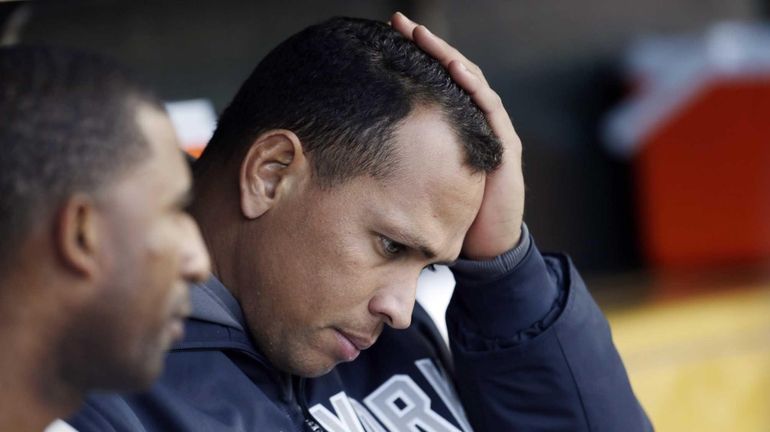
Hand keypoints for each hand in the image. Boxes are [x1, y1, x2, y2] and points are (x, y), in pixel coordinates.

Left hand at [390, 12, 524, 259]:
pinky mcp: (505, 146)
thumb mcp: (417, 178)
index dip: (413, 57)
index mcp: (453, 126)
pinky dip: (473, 87)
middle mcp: (473, 121)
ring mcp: (492, 130)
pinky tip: (456, 70)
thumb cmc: (450, 213)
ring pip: (471, 82)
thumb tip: (351, 147)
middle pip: (451, 73)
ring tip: (423, 35)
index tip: (384, 37)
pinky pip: (490, 110)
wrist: (484, 245)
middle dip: (426, 45)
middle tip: (399, 22)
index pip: (434, 81)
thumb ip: (397, 159)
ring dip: (447, 56)